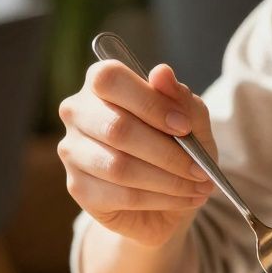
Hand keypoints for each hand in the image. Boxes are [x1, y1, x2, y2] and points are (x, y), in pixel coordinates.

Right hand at [58, 61, 217, 246]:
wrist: (164, 197)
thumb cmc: (175, 146)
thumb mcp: (191, 121)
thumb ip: (180, 99)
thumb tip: (162, 73)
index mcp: (101, 82)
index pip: (111, 79)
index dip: (150, 103)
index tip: (184, 127)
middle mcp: (78, 112)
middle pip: (116, 128)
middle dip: (166, 152)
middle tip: (199, 168)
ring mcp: (72, 151)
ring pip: (119, 166)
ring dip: (167, 180)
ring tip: (197, 187)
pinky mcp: (79, 188)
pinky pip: (121, 195)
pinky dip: (159, 199)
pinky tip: (182, 199)